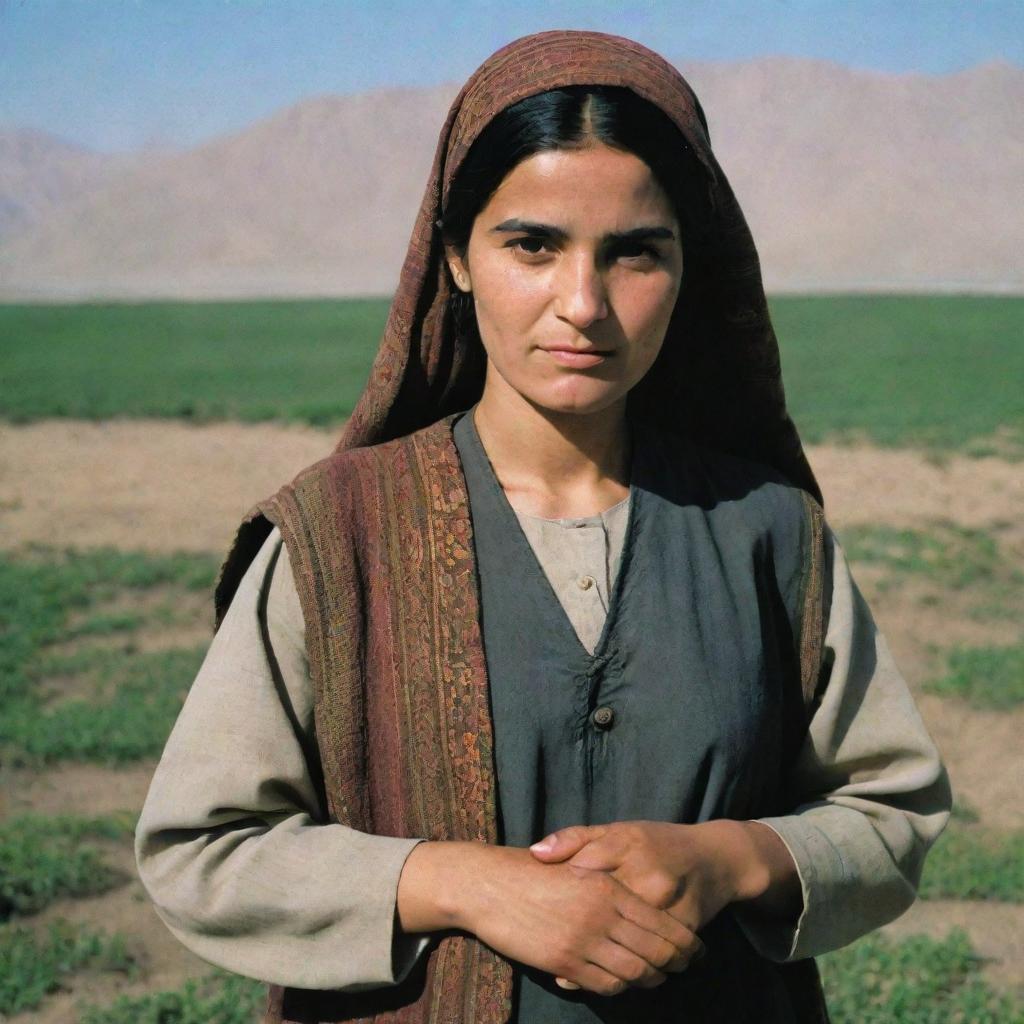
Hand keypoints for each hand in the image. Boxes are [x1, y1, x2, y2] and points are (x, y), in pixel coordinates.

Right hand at [397, 841, 703, 996]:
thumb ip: (608, 887)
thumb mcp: (577, 866)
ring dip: (650, 979)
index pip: (660, 922)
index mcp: (607, 887)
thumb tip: (641, 906)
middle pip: (655, 951)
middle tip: (685, 969)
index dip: (685, 942)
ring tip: (658, 978)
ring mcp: (582, 940)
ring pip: (634, 972)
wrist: (489, 884)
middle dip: (676, 964)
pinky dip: (619, 987)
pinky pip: (603, 983)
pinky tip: (622, 982)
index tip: (696, 950)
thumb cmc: (532, 872)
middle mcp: (601, 914)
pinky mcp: (562, 961)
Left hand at [529, 820, 799, 987]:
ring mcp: (668, 901)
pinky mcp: (686, 925)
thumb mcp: (616, 831)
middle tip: (546, 941)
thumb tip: (535, 852)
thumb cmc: (655, 843)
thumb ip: (575, 839)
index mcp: (627, 842)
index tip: (539, 902)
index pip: (583, 867)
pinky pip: (651, 954)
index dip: (558, 887)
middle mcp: (647, 871)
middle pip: (601, 909)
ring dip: (596, 957)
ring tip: (568, 966)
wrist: (714, 858)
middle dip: (572, 929)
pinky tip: (605, 976)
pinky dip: (627, 969)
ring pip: (625, 938)